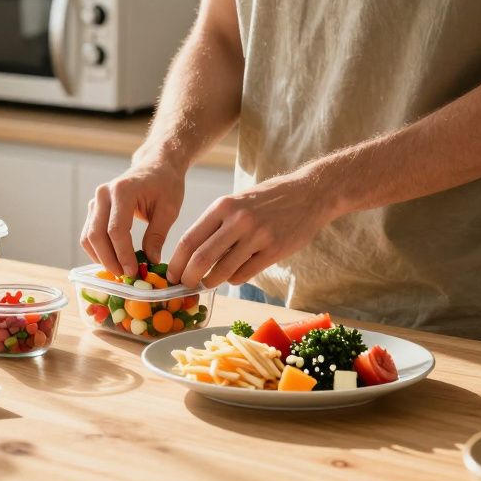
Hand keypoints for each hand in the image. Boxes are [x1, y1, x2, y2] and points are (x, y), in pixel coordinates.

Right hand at [80, 159, 184, 276]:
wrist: (156, 166)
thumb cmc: (165, 184)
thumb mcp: (169, 209)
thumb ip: (157, 235)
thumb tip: (150, 262)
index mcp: (123, 191)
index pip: (116, 229)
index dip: (123, 254)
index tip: (134, 272)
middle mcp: (103, 194)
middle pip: (96, 235)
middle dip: (109, 260)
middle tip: (125, 277)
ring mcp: (95, 201)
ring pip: (88, 237)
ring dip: (101, 258)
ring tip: (120, 271)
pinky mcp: (94, 209)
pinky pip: (89, 234)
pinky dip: (98, 251)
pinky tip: (113, 261)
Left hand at [166, 168, 339, 288]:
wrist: (309, 193)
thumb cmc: (267, 200)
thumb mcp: (236, 202)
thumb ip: (215, 225)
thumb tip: (191, 257)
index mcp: (222, 206)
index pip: (188, 240)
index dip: (176, 262)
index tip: (172, 275)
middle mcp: (237, 221)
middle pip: (201, 259)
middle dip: (189, 278)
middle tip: (186, 286)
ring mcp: (257, 236)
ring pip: (222, 271)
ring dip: (211, 282)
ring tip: (210, 282)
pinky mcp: (274, 250)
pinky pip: (244, 274)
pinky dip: (233, 279)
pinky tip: (234, 275)